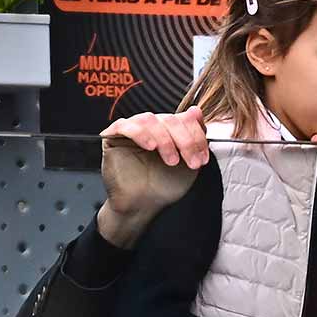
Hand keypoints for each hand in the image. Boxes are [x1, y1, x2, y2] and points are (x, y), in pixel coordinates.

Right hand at [98, 106, 210, 247]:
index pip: (184, 119)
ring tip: (171, 160)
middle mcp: (151, 128)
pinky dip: (140, 134)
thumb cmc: (165, 185)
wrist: (145, 204)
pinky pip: (124, 125)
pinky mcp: (113, 137)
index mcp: (169, 131)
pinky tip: (150, 147)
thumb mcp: (190, 162)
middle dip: (185, 141)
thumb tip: (197, 111)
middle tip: (190, 162)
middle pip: (169, 119)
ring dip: (164, 139)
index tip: (202, 158)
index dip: (196, 136)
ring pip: (149, 120)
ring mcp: (132, 131)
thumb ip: (196, 138)